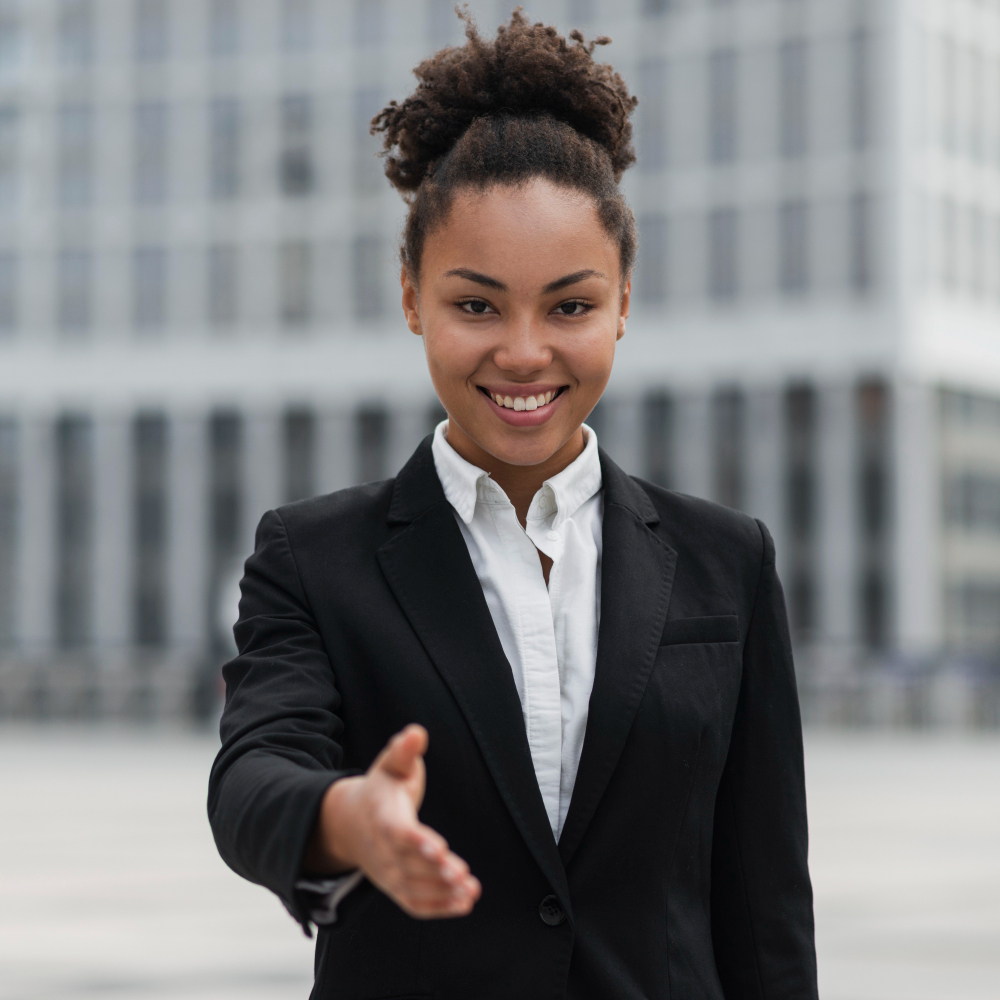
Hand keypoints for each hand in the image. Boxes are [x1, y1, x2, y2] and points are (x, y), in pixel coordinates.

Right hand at [305, 724, 481, 918]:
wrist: (353, 822)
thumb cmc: (382, 789)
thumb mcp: (390, 764)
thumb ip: (404, 750)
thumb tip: (416, 732)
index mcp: (382, 816)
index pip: (399, 832)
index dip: (417, 841)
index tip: (439, 847)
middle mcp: (382, 849)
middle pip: (409, 864)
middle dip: (435, 871)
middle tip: (461, 874)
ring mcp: (388, 872)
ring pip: (414, 887)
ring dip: (441, 892)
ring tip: (469, 890)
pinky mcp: (396, 887)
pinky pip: (415, 903)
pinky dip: (438, 908)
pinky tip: (464, 904)